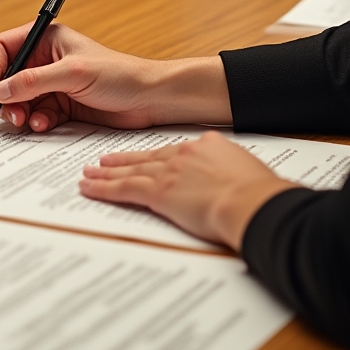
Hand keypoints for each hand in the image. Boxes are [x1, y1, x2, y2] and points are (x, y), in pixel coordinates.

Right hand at [0, 24, 231, 130]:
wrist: (150, 99)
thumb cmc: (120, 74)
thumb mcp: (72, 74)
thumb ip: (33, 81)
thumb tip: (0, 89)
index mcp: (47, 39)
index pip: (5, 48)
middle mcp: (46, 60)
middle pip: (8, 77)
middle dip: (6, 96)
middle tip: (10, 114)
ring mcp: (53, 83)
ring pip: (20, 99)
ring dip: (20, 112)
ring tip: (27, 122)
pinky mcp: (62, 104)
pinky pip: (36, 113)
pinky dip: (36, 121)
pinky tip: (44, 124)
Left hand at [80, 131, 293, 248]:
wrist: (255, 203)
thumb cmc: (261, 195)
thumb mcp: (248, 173)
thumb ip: (232, 172)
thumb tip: (234, 183)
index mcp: (206, 146)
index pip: (172, 151)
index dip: (154, 156)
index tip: (142, 157)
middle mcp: (183, 154)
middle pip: (146, 157)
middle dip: (122, 160)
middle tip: (102, 160)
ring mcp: (169, 172)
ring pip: (130, 171)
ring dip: (106, 172)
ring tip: (89, 172)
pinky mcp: (159, 192)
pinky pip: (123, 189)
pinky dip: (103, 188)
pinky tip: (89, 188)